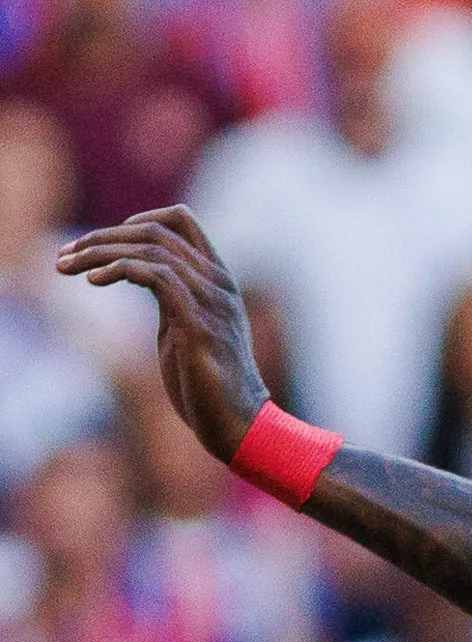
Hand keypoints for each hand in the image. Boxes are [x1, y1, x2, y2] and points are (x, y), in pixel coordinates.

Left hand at [55, 205, 268, 463]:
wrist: (236, 421)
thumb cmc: (207, 381)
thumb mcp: (185, 325)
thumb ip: (171, 295)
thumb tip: (137, 272)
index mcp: (217, 279)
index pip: (181, 220)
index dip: (138, 220)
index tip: (100, 242)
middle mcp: (218, 283)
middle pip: (157, 231)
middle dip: (102, 237)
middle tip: (65, 256)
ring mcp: (212, 302)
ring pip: (153, 250)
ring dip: (100, 253)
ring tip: (67, 267)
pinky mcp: (199, 324)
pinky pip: (158, 277)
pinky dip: (120, 270)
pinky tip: (94, 281)